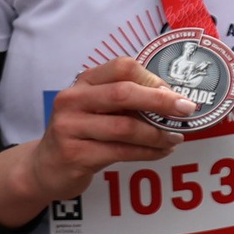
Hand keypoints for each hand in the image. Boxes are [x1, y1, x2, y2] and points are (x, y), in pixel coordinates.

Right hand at [0, 58, 192, 223]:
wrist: (45, 167)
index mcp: (84, 82)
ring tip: (176, 138)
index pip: (122, 67)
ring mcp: (70, 128)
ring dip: (158, 134)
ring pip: (125, 127)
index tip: (175, 92)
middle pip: (124, 94)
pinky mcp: (74, 155)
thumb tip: (176, 98)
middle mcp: (73, 100)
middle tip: (187, 110)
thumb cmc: (84, 132)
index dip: (153, 78)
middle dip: (161, 101)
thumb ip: (129, 99)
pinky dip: (148, 152)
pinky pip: (121, 152)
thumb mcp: (100, 108)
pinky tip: (161, 152)